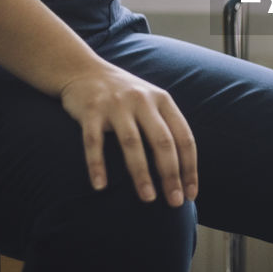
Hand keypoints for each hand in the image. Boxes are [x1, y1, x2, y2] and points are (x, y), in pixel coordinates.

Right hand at [60, 64, 197, 206]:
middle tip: (174, 202)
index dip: (189, 168)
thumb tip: (183, 171)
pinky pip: (93, 141)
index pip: (184, 137)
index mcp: (162, 100)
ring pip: (132, 143)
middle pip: (163, 141)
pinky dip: (97, 165)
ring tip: (148, 198)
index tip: (190, 194)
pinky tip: (100, 186)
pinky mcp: (90, 110)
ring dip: (141, 173)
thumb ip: (166, 127)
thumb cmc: (123, 95)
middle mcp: (142, 100)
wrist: (82, 69)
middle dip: (171, 174)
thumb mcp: (150, 101)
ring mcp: (116, 104)